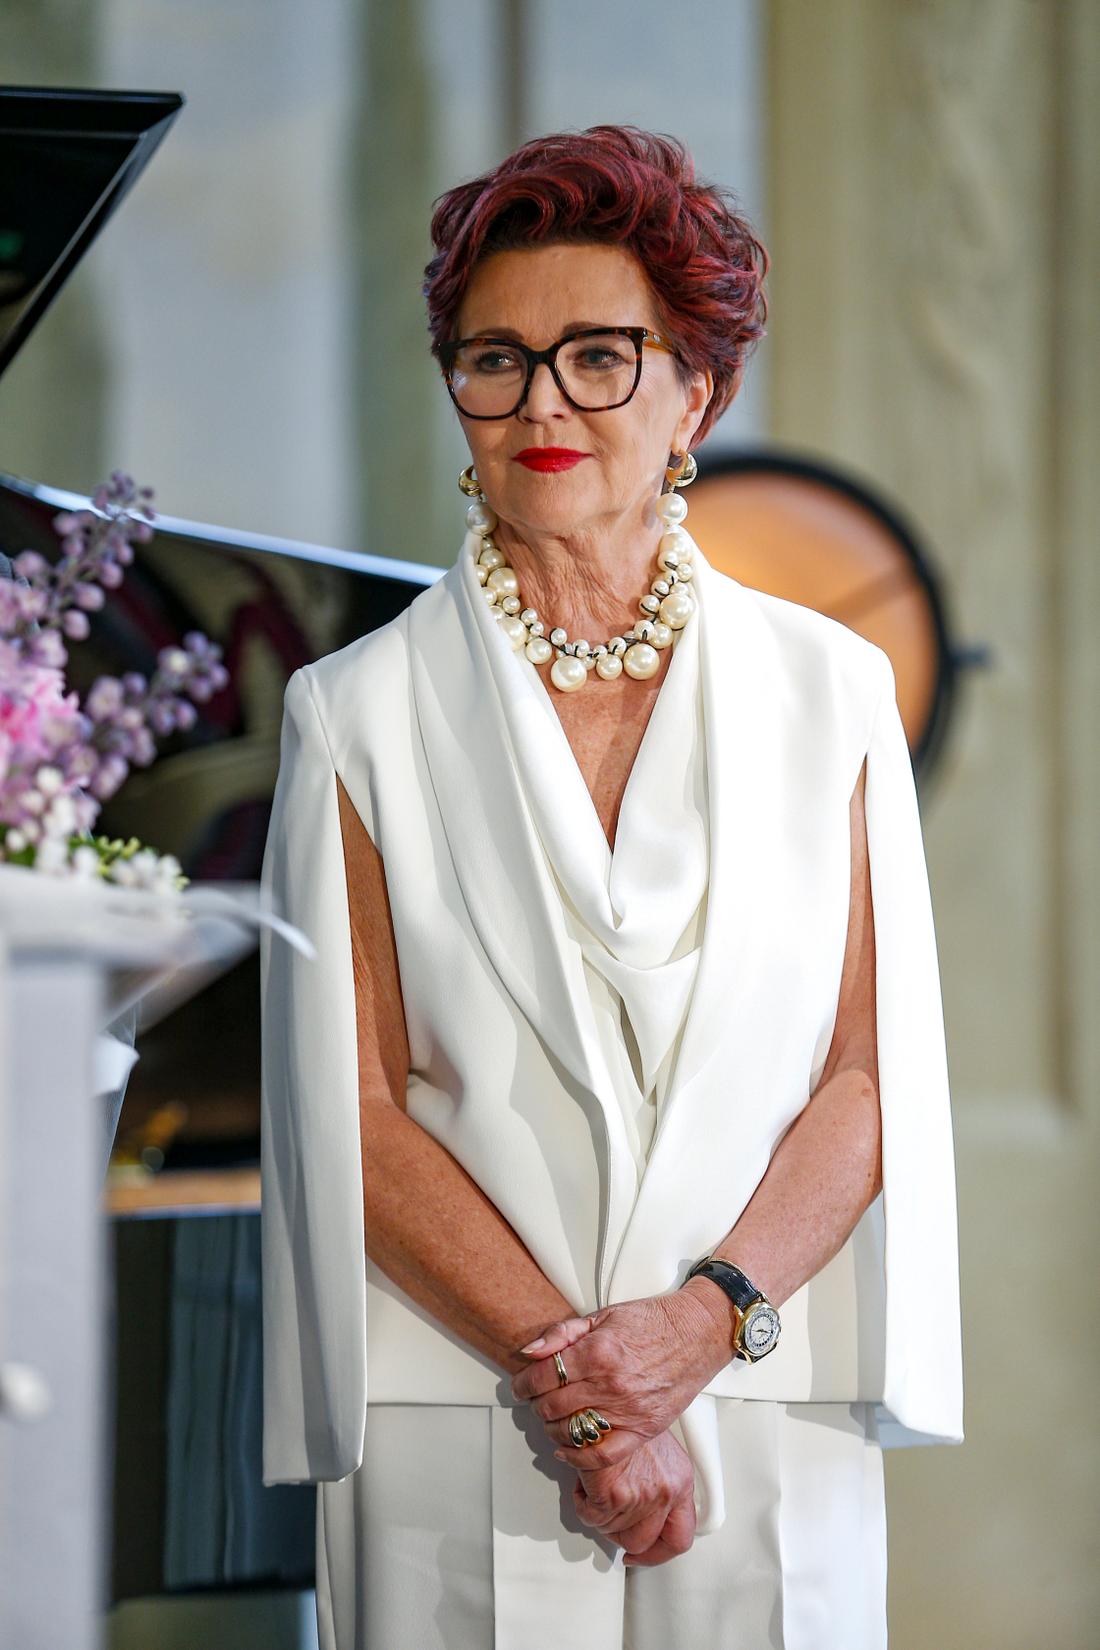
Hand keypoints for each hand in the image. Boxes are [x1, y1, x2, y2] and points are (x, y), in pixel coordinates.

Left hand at [510, 1285, 733, 1469]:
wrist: (695, 1334)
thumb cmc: (651, 1322)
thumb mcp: (602, 1316)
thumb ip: (562, 1333)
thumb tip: (529, 1352)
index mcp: (597, 1352)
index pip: (543, 1376)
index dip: (523, 1383)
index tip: (520, 1386)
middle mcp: (610, 1384)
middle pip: (552, 1406)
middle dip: (536, 1404)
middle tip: (536, 1399)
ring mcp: (628, 1411)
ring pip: (572, 1432)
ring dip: (552, 1429)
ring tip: (552, 1419)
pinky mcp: (644, 1430)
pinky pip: (602, 1455)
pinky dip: (578, 1459)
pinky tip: (567, 1450)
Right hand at [569, 1428, 696, 1565]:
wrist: (607, 1399)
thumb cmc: (628, 1415)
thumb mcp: (656, 1447)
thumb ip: (655, 1479)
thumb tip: (637, 1508)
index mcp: (680, 1481)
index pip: (680, 1538)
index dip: (657, 1554)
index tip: (639, 1554)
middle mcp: (666, 1492)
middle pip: (641, 1540)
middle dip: (618, 1534)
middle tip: (606, 1516)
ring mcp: (641, 1496)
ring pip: (611, 1530)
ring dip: (597, 1513)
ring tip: (593, 1487)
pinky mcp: (612, 1495)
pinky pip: (590, 1518)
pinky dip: (581, 1504)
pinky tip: (583, 1483)